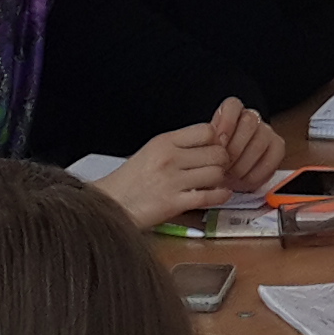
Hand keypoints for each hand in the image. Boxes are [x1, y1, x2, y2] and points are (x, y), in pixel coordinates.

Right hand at [97, 122, 240, 224]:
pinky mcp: (174, 203)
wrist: (111, 204)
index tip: (214, 149)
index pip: (206, 131)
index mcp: (164, 142)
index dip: (216, 140)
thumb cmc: (131, 180)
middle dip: (222, 161)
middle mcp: (169, 158)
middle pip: (217, 152)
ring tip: (213, 183)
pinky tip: (218, 194)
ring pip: (217, 173)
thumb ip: (179, 145)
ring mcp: (172, 181)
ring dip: (220, 180)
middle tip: (218, 168)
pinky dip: (220, 196)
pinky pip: (209, 196)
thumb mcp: (152, 151)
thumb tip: (212, 140)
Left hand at [210, 96, 286, 193]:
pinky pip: (273, 156)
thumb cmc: (214, 162)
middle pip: (249, 121)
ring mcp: (266, 132)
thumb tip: (210, 148)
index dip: (227, 122)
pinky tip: (246, 179)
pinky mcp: (277, 147)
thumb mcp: (205, 152)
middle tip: (224, 164)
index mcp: (231, 113)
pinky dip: (257, 172)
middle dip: (235, 147)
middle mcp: (251, 118)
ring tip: (232, 175)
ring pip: (261, 140)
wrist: (227, 176)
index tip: (219, 141)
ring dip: (244, 162)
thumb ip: (207, 145)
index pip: (233, 105)